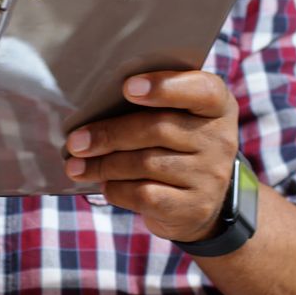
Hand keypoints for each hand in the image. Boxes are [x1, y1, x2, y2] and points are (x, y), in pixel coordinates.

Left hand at [64, 71, 238, 241]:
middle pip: (159, 129)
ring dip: (104, 164)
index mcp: (217, 105)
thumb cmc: (174, 146)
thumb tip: (92, 108)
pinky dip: (117, 189)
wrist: (199, 203)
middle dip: (110, 134)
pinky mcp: (194, 207)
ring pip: (146, 163)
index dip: (165, 87)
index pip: (201, 90)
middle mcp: (220, 139)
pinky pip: (146, 195)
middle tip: (75, 141)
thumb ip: (149, 106)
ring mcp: (211, 176)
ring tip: (76, 165)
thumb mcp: (175, 119)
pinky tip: (104, 185)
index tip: (127, 87)